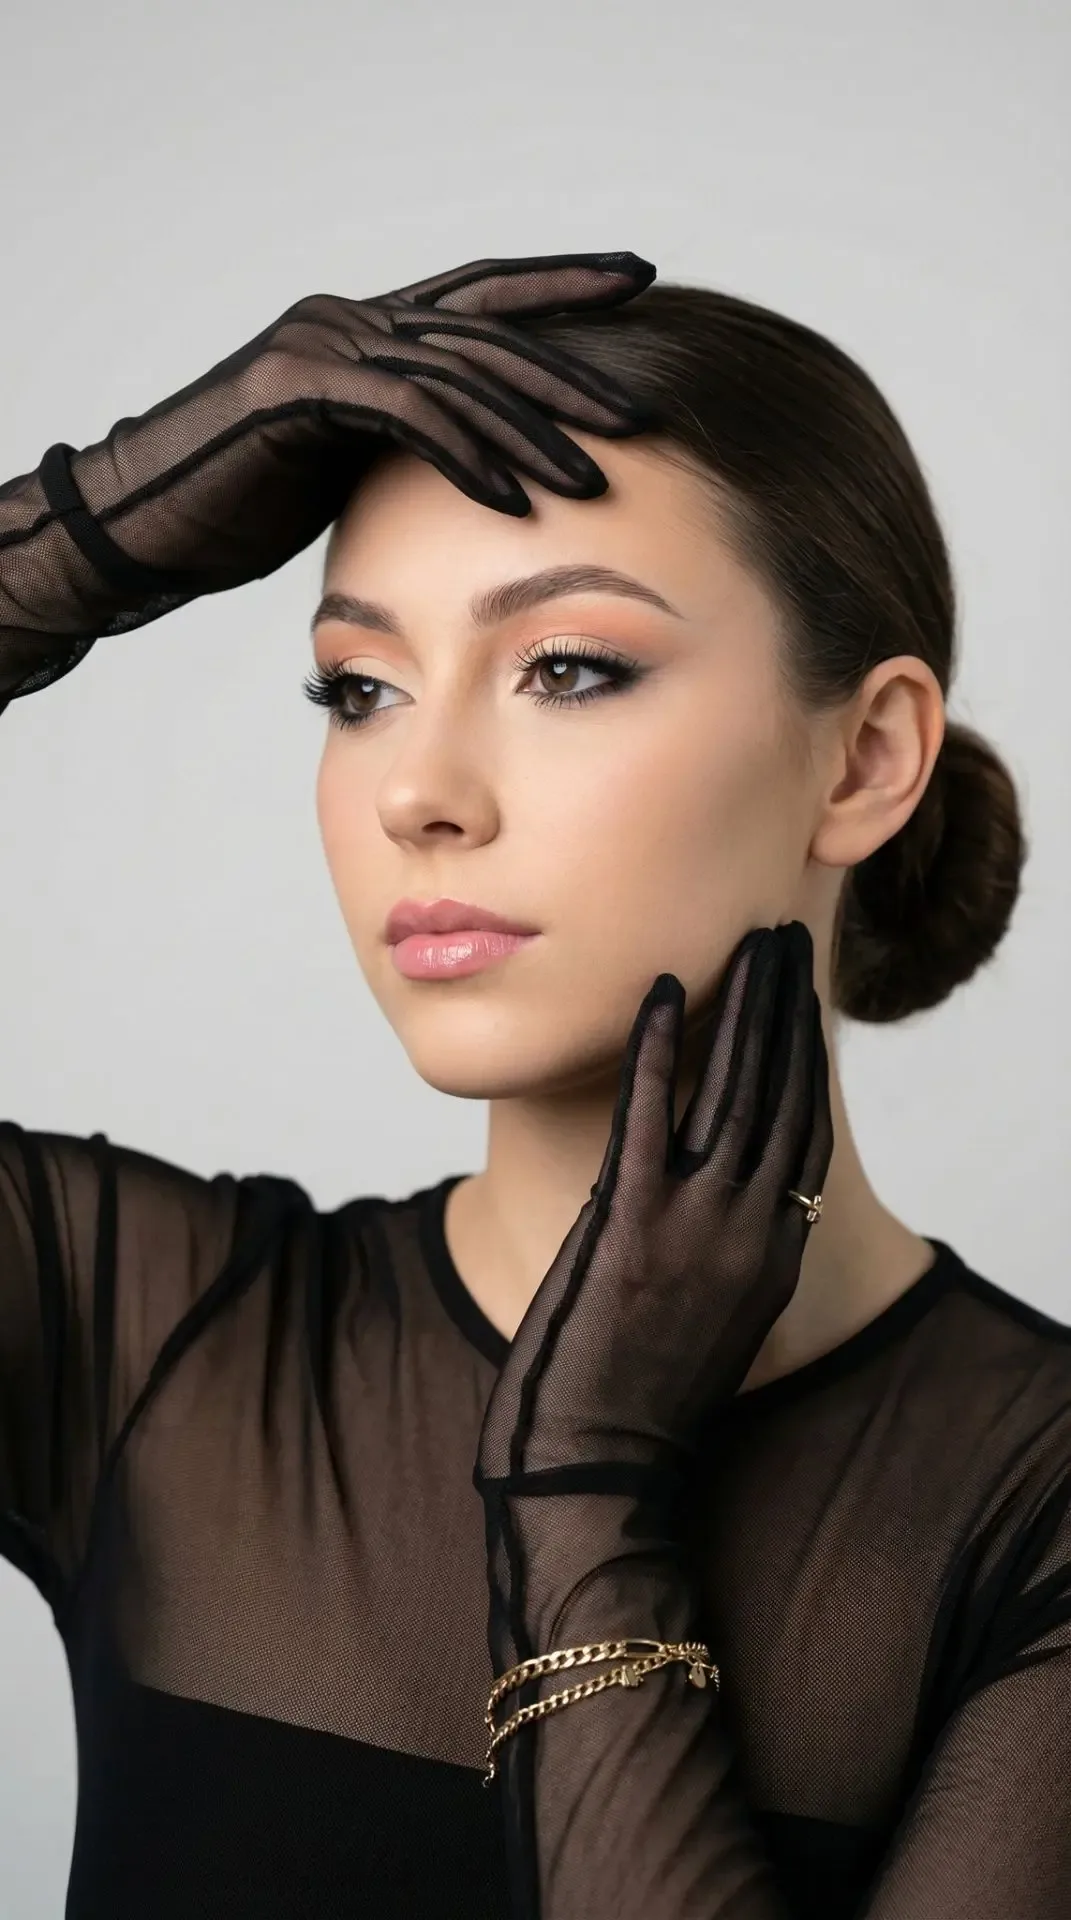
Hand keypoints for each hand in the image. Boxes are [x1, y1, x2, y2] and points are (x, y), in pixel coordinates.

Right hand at [0, 251, 656, 706]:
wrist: (145, 521)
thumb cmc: (242, 503)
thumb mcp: (345, 462)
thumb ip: (405, 443)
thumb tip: (474, 465)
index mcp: (368, 330)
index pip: (482, 296)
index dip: (560, 283)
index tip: (638, 277)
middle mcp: (350, 320)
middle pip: (486, 337)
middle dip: (570, 373)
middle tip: (643, 409)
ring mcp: (322, 345)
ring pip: (454, 378)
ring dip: (530, 432)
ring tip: (595, 476)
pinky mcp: (296, 389)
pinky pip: (403, 416)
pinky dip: (464, 456)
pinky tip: (514, 497)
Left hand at [475, 922, 832, 1500]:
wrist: (594, 1473)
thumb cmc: (638, 1405)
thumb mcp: (711, 1325)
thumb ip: (725, 1254)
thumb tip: (711, 1194)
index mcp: (774, 1255)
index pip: (804, 1133)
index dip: (804, 1057)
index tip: (800, 998)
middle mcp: (751, 1234)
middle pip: (782, 1096)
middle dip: (786, 1009)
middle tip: (783, 940)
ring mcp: (695, 1229)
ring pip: (734, 1094)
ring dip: (742, 1008)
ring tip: (749, 943)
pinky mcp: (629, 1228)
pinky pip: (651, 1118)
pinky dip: (657, 1049)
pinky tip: (660, 993)